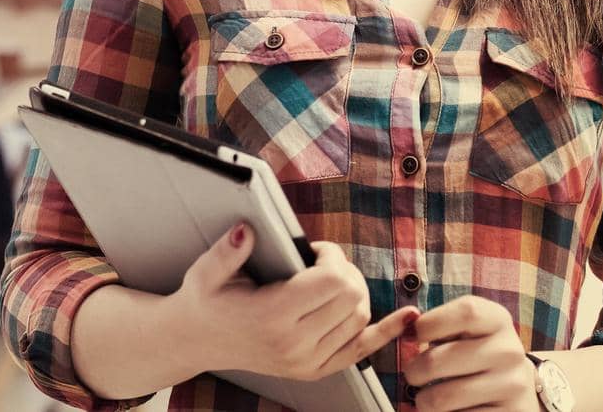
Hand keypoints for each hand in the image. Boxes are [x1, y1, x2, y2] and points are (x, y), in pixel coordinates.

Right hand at [163, 224, 416, 381]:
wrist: (195, 341)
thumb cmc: (203, 300)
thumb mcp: (205, 273)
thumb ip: (227, 252)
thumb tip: (246, 231)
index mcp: (271, 316)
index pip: (334, 282)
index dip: (334, 257)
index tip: (316, 249)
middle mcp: (294, 344)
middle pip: (354, 299)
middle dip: (346, 271)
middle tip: (324, 262)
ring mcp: (306, 361)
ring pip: (360, 320)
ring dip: (356, 293)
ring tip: (331, 280)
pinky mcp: (313, 370)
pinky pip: (361, 350)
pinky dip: (386, 331)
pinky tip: (407, 317)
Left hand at [404, 296, 536, 410]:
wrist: (515, 385)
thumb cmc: (476, 350)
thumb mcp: (467, 329)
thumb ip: (439, 323)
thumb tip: (406, 329)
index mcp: (498, 321)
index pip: (465, 313)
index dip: (430, 323)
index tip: (416, 335)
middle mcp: (509, 352)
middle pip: (437, 360)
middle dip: (414, 371)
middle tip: (414, 375)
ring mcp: (512, 386)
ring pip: (440, 397)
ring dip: (424, 400)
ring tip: (427, 396)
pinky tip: (452, 409)